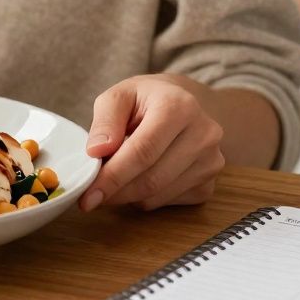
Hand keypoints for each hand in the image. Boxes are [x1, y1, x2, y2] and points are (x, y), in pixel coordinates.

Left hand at [79, 74, 224, 211]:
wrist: (181, 104)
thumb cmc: (145, 100)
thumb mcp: (118, 97)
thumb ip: (104, 121)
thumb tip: (96, 152)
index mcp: (179, 107)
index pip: (143, 151)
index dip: (113, 176)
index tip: (88, 194)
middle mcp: (203, 135)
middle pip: (151, 179)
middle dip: (116, 191)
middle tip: (91, 195)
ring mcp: (211, 162)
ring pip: (158, 196)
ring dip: (128, 195)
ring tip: (115, 178)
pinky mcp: (209, 184)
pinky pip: (167, 203)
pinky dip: (145, 198)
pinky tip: (139, 178)